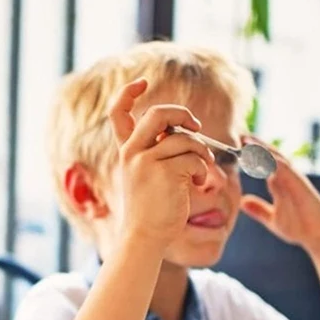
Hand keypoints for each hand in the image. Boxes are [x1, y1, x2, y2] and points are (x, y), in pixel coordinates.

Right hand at [108, 79, 214, 250]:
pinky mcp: (164, 172)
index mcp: (126, 151)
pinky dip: (202, 170)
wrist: (145, 236)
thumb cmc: (151, 209)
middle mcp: (132, 152)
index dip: (128, 93)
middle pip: (159, 113)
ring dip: (201, 152)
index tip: (142, 82)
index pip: (118, 113)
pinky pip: (194, 159)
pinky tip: (196, 184)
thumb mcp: (147, 175)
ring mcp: (146, 161)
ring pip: (185, 139)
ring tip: (201, 169)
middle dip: (182, 115)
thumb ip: (158, 151)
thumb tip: (187, 131)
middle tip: (195, 127)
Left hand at [238, 135, 319, 255]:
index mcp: (278, 183)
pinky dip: (275, 162)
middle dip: (255, 146)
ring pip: (278, 159)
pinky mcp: (301, 185)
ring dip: (263, 149)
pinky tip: (264, 157)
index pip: (262, 164)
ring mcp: (294, 180)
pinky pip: (287, 170)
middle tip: (239, 136)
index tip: (234, 148)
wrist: (319, 236)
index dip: (250, 155)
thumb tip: (242, 203)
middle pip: (270, 156)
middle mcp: (287, 178)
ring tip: (248, 141)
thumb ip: (259, 210)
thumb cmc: (300, 227)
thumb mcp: (272, 219)